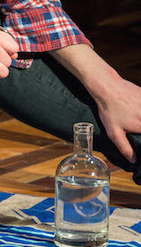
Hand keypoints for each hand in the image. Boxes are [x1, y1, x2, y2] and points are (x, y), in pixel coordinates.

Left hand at [51, 44, 140, 162]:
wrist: (108, 87)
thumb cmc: (109, 109)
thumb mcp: (114, 132)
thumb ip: (125, 148)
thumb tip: (134, 160)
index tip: (136, 135)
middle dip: (139, 127)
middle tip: (134, 127)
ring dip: (139, 119)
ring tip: (130, 118)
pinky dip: (140, 110)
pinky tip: (133, 110)